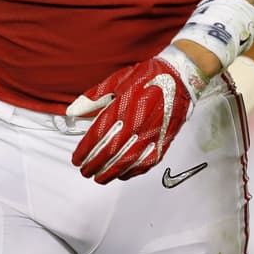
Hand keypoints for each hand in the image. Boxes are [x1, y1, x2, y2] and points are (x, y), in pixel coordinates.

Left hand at [67, 45, 207, 183]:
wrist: (181, 77)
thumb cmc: (148, 76)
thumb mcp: (117, 80)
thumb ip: (93, 97)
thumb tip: (72, 111)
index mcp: (124, 106)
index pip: (98, 135)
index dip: (85, 150)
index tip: (76, 158)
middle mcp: (138, 122)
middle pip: (111, 152)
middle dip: (94, 164)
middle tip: (84, 171)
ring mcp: (152, 134)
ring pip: (128, 161)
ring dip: (110, 172)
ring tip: (99, 177)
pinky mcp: (164, 141)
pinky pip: (146, 162)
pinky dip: (132, 172)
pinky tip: (122, 174)